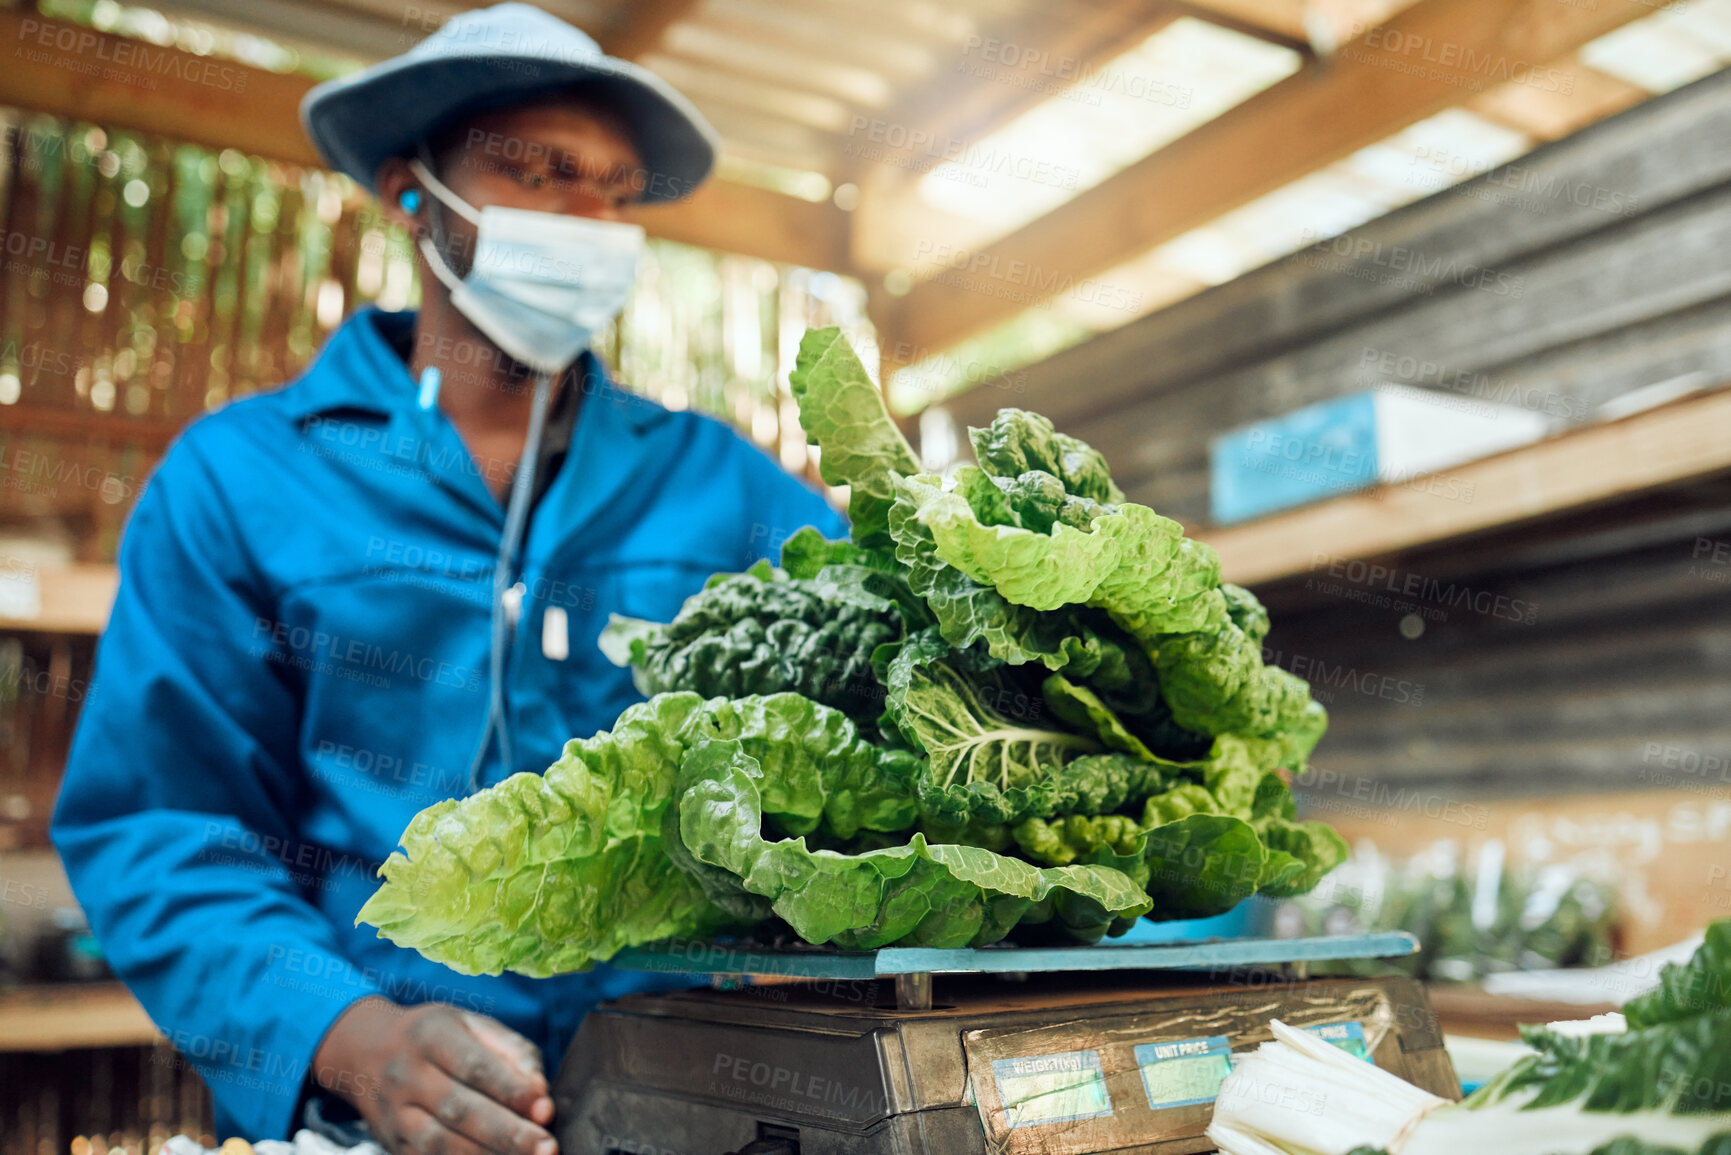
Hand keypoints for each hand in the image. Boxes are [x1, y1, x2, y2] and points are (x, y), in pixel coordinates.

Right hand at [313, 996, 557, 1154]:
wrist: (364, 1052)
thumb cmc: (435, 1037)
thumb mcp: (472, 1024)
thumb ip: (512, 1051)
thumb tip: (540, 1092)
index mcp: (431, 1036)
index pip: (474, 1066)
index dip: (511, 1090)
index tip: (545, 1109)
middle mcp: (406, 1075)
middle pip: (458, 1110)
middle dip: (507, 1133)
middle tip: (547, 1148)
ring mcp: (394, 1114)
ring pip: (439, 1144)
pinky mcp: (391, 1143)